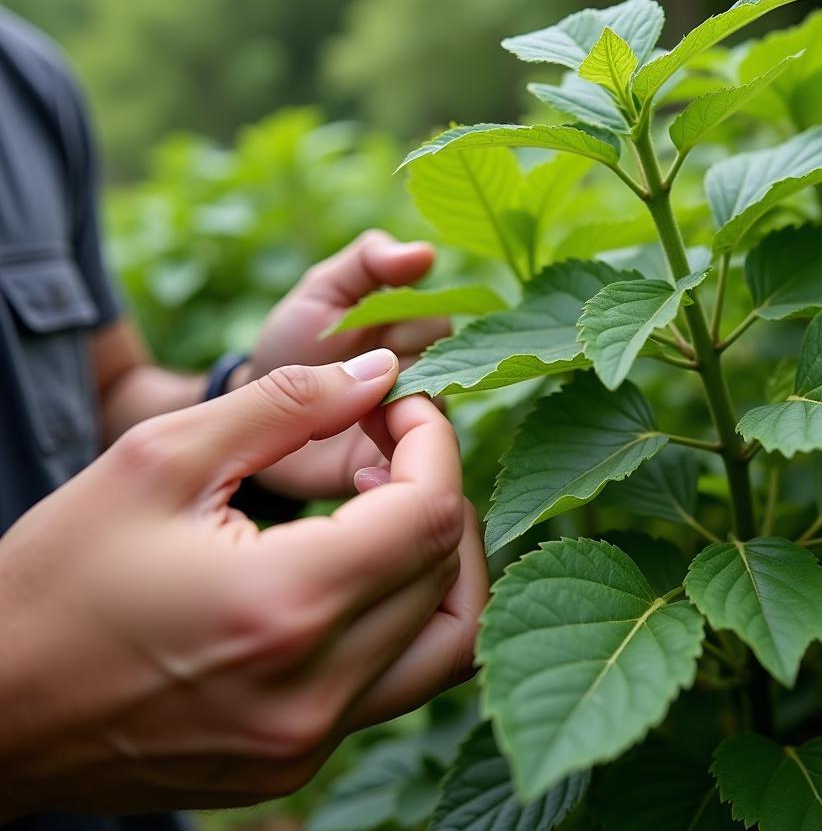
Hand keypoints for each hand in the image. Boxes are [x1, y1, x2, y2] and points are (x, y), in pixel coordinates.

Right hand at [0, 354, 485, 816]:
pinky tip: (349, 568)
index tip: (400, 404)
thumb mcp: (161, 458)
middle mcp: (315, 691)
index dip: (433, 441)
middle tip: (387, 446)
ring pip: (447, 639)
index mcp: (285, 605)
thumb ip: (289, 402)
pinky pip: (396, 681)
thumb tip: (381, 371)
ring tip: (383, 507)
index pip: (431, 513)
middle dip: (436, 487)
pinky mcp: (295, 762)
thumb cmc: (58, 577)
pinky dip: (400, 613)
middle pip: (449, 572)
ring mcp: (309, 741)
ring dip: (437, 559)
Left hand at [243, 230, 450, 497]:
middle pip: (447, 367)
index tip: (360, 331)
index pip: (439, 320)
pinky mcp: (402, 459)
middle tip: (353, 376)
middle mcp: (425, 370)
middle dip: (397, 372)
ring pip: (439, 411)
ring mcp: (416, 416)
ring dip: (395, 412)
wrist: (254, 416)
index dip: (400, 327)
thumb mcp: (321, 292)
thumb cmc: (290, 345)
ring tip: (351, 412)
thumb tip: (426, 252)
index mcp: (412, 324)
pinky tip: (361, 444)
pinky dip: (397, 449)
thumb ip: (368, 262)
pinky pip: (423, 455)